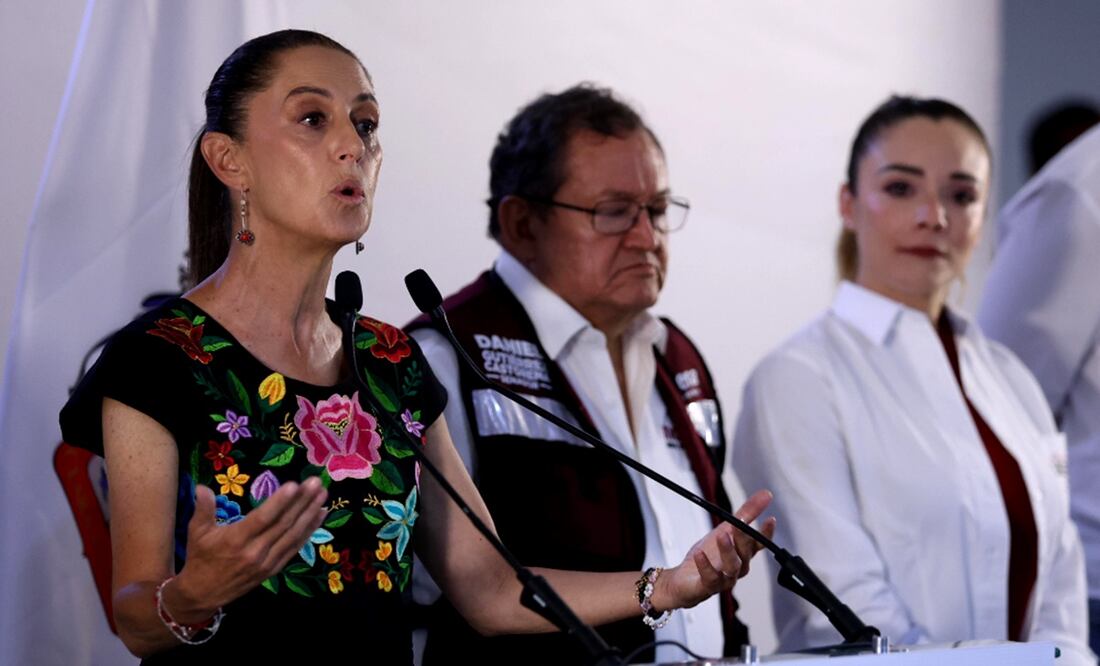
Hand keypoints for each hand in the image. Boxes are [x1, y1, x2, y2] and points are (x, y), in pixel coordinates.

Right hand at [162, 477, 327, 622]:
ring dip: (310, 514)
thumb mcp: (196, 532)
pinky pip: (294, 547)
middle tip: (316, 482)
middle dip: (302, 502)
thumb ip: (203, 508)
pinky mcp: (274, 569)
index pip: (262, 518)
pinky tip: (320, 515)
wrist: (202, 595)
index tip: (294, 485)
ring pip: (293, 535)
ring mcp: (267, 562)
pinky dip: (309, 531)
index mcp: (236, 540)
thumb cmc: (200, 558)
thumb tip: (202, 486)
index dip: (279, 502)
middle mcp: (255, 552)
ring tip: (322, 494)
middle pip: (283, 524)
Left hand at [653, 489, 774, 610]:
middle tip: (740, 524)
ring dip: (728, 551)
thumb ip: (746, 513)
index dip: (766, 534)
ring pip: (731, 567)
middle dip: (743, 538)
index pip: (759, 544)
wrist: (684, 579)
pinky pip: (710, 577)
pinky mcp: (708, 587)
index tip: (771, 519)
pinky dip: (705, 566)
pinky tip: (700, 554)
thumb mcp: (725, 529)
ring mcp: (725, 579)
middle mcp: (738, 568)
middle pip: (745, 553)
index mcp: (743, 554)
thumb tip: (766, 495)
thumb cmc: (708, 555)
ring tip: (722, 535)